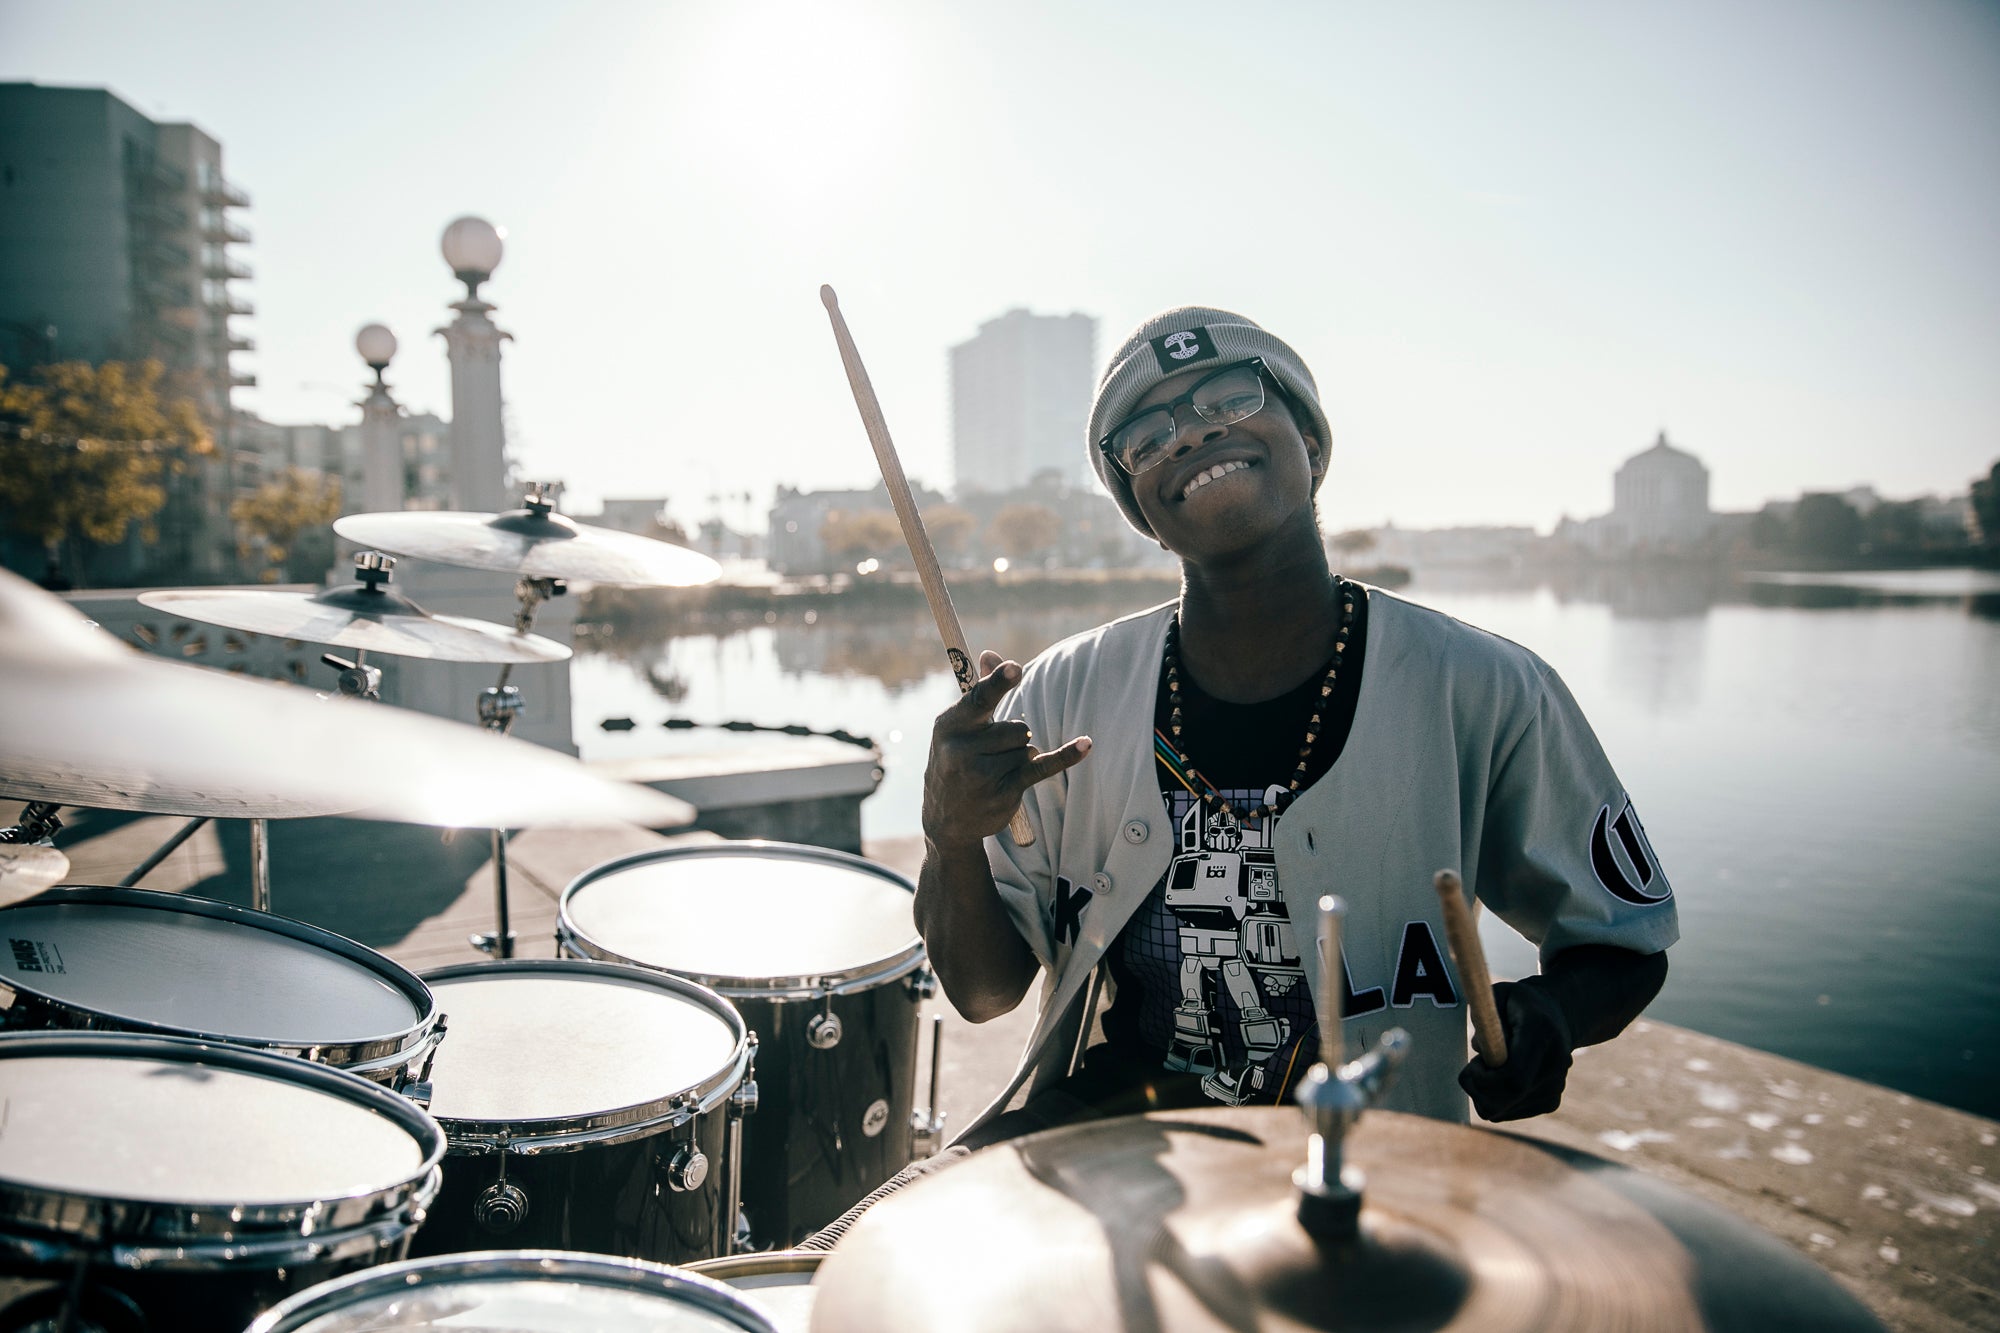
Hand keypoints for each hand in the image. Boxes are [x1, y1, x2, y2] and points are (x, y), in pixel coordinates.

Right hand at [923, 650, 1089, 845]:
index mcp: (949, 725)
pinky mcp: (1003, 793)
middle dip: (1014, 737)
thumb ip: (980, 692)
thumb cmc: (956, 760)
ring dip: (1020, 757)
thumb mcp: (960, 726)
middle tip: (991, 754)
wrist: (946, 818)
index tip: (1016, 667)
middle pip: (1017, 727)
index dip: (999, 682)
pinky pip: (1042, 767)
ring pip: (1027, 748)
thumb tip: (990, 654)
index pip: (979, 700)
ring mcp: (982, 775)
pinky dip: (1066, 756)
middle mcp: (961, 750)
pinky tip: (1086, 745)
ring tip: (995, 771)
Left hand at [1457, 979, 1574, 1120]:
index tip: (1473, 1063)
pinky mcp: (1550, 1103)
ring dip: (1482, 1094)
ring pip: (1502, 1111)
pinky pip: (1507, 1113)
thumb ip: (1485, 1017)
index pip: (1514, 1076)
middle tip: (1473, 1067)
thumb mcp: (1499, 995)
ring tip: (1489, 1067)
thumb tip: (1479, 1048)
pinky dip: (1493, 1099)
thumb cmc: (1519, 1004)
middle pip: (1508, 1098)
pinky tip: (1500, 1077)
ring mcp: (1555, 1087)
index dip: (1485, 1079)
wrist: (1558, 1017)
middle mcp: (1555, 1065)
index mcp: (1542, 1034)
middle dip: (1477, 1089)